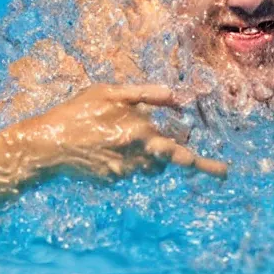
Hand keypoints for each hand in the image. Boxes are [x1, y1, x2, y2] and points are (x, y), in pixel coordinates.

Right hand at [27, 83, 227, 180]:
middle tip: (224, 172)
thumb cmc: (78, 111)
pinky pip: (130, 169)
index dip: (204, 164)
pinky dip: (129, 158)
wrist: (47, 145)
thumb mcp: (110, 93)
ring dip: (154, 155)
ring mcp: (125, 170)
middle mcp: (137, 154)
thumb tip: (176, 96)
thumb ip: (145, 94)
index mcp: (140, 131)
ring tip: (133, 137)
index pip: (180, 149)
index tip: (226, 173)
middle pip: (175, 161)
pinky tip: (108, 145)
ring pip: (152, 165)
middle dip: (203, 166)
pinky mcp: (113, 179)